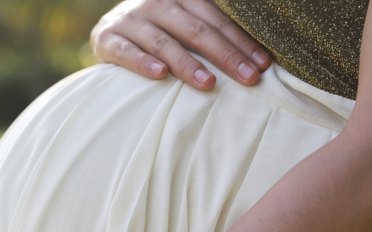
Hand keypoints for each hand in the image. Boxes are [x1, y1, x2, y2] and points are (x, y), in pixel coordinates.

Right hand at [91, 0, 270, 90]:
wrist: (108, 32)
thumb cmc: (158, 32)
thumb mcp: (183, 22)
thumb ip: (211, 29)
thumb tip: (260, 57)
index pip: (217, 19)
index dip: (241, 41)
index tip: (263, 64)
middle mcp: (156, 3)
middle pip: (196, 29)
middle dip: (225, 55)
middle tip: (248, 78)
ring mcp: (131, 20)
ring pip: (164, 41)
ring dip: (188, 64)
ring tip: (209, 84)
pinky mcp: (108, 39)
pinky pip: (127, 52)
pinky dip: (143, 62)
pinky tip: (160, 75)